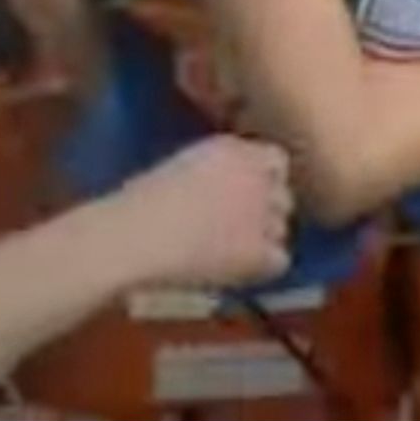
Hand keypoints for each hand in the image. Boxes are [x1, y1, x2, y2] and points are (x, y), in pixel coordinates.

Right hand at [101, 135, 293, 292]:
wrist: (136, 235)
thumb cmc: (139, 201)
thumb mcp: (183, 167)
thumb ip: (214, 173)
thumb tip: (224, 191)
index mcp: (234, 148)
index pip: (275, 160)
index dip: (264, 180)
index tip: (245, 196)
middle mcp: (257, 175)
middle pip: (283, 196)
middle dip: (266, 211)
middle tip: (239, 228)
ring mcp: (262, 213)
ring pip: (281, 229)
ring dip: (264, 239)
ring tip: (231, 253)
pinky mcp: (260, 251)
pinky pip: (279, 261)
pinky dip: (262, 268)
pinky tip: (236, 271)